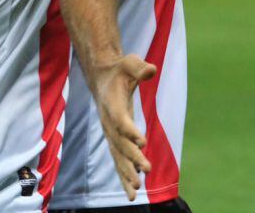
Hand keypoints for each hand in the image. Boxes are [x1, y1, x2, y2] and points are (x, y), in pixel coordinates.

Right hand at [91, 54, 156, 200]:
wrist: (102, 78)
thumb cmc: (120, 70)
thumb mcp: (130, 62)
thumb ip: (139, 67)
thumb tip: (152, 70)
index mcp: (112, 105)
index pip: (121, 121)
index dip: (131, 132)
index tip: (143, 142)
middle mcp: (109, 123)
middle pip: (120, 144)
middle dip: (132, 158)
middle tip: (146, 170)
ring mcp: (110, 133)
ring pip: (117, 157)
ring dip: (126, 174)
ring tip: (135, 192)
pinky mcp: (114, 139)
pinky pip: (118, 160)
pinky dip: (124, 175)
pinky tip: (132, 191)